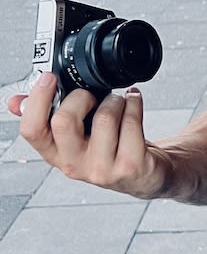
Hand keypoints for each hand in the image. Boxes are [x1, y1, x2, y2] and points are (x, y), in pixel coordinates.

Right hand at [8, 71, 170, 198]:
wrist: (145, 176)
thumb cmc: (108, 150)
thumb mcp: (74, 138)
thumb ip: (45, 118)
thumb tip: (15, 102)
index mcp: (55, 154)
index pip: (31, 129)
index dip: (37, 100)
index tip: (49, 78)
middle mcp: (75, 165)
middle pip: (63, 121)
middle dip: (81, 96)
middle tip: (93, 95)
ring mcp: (103, 169)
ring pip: (104, 117)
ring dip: (115, 99)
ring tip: (119, 102)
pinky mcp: (131, 165)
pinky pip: (131, 121)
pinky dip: (134, 102)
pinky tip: (134, 101)